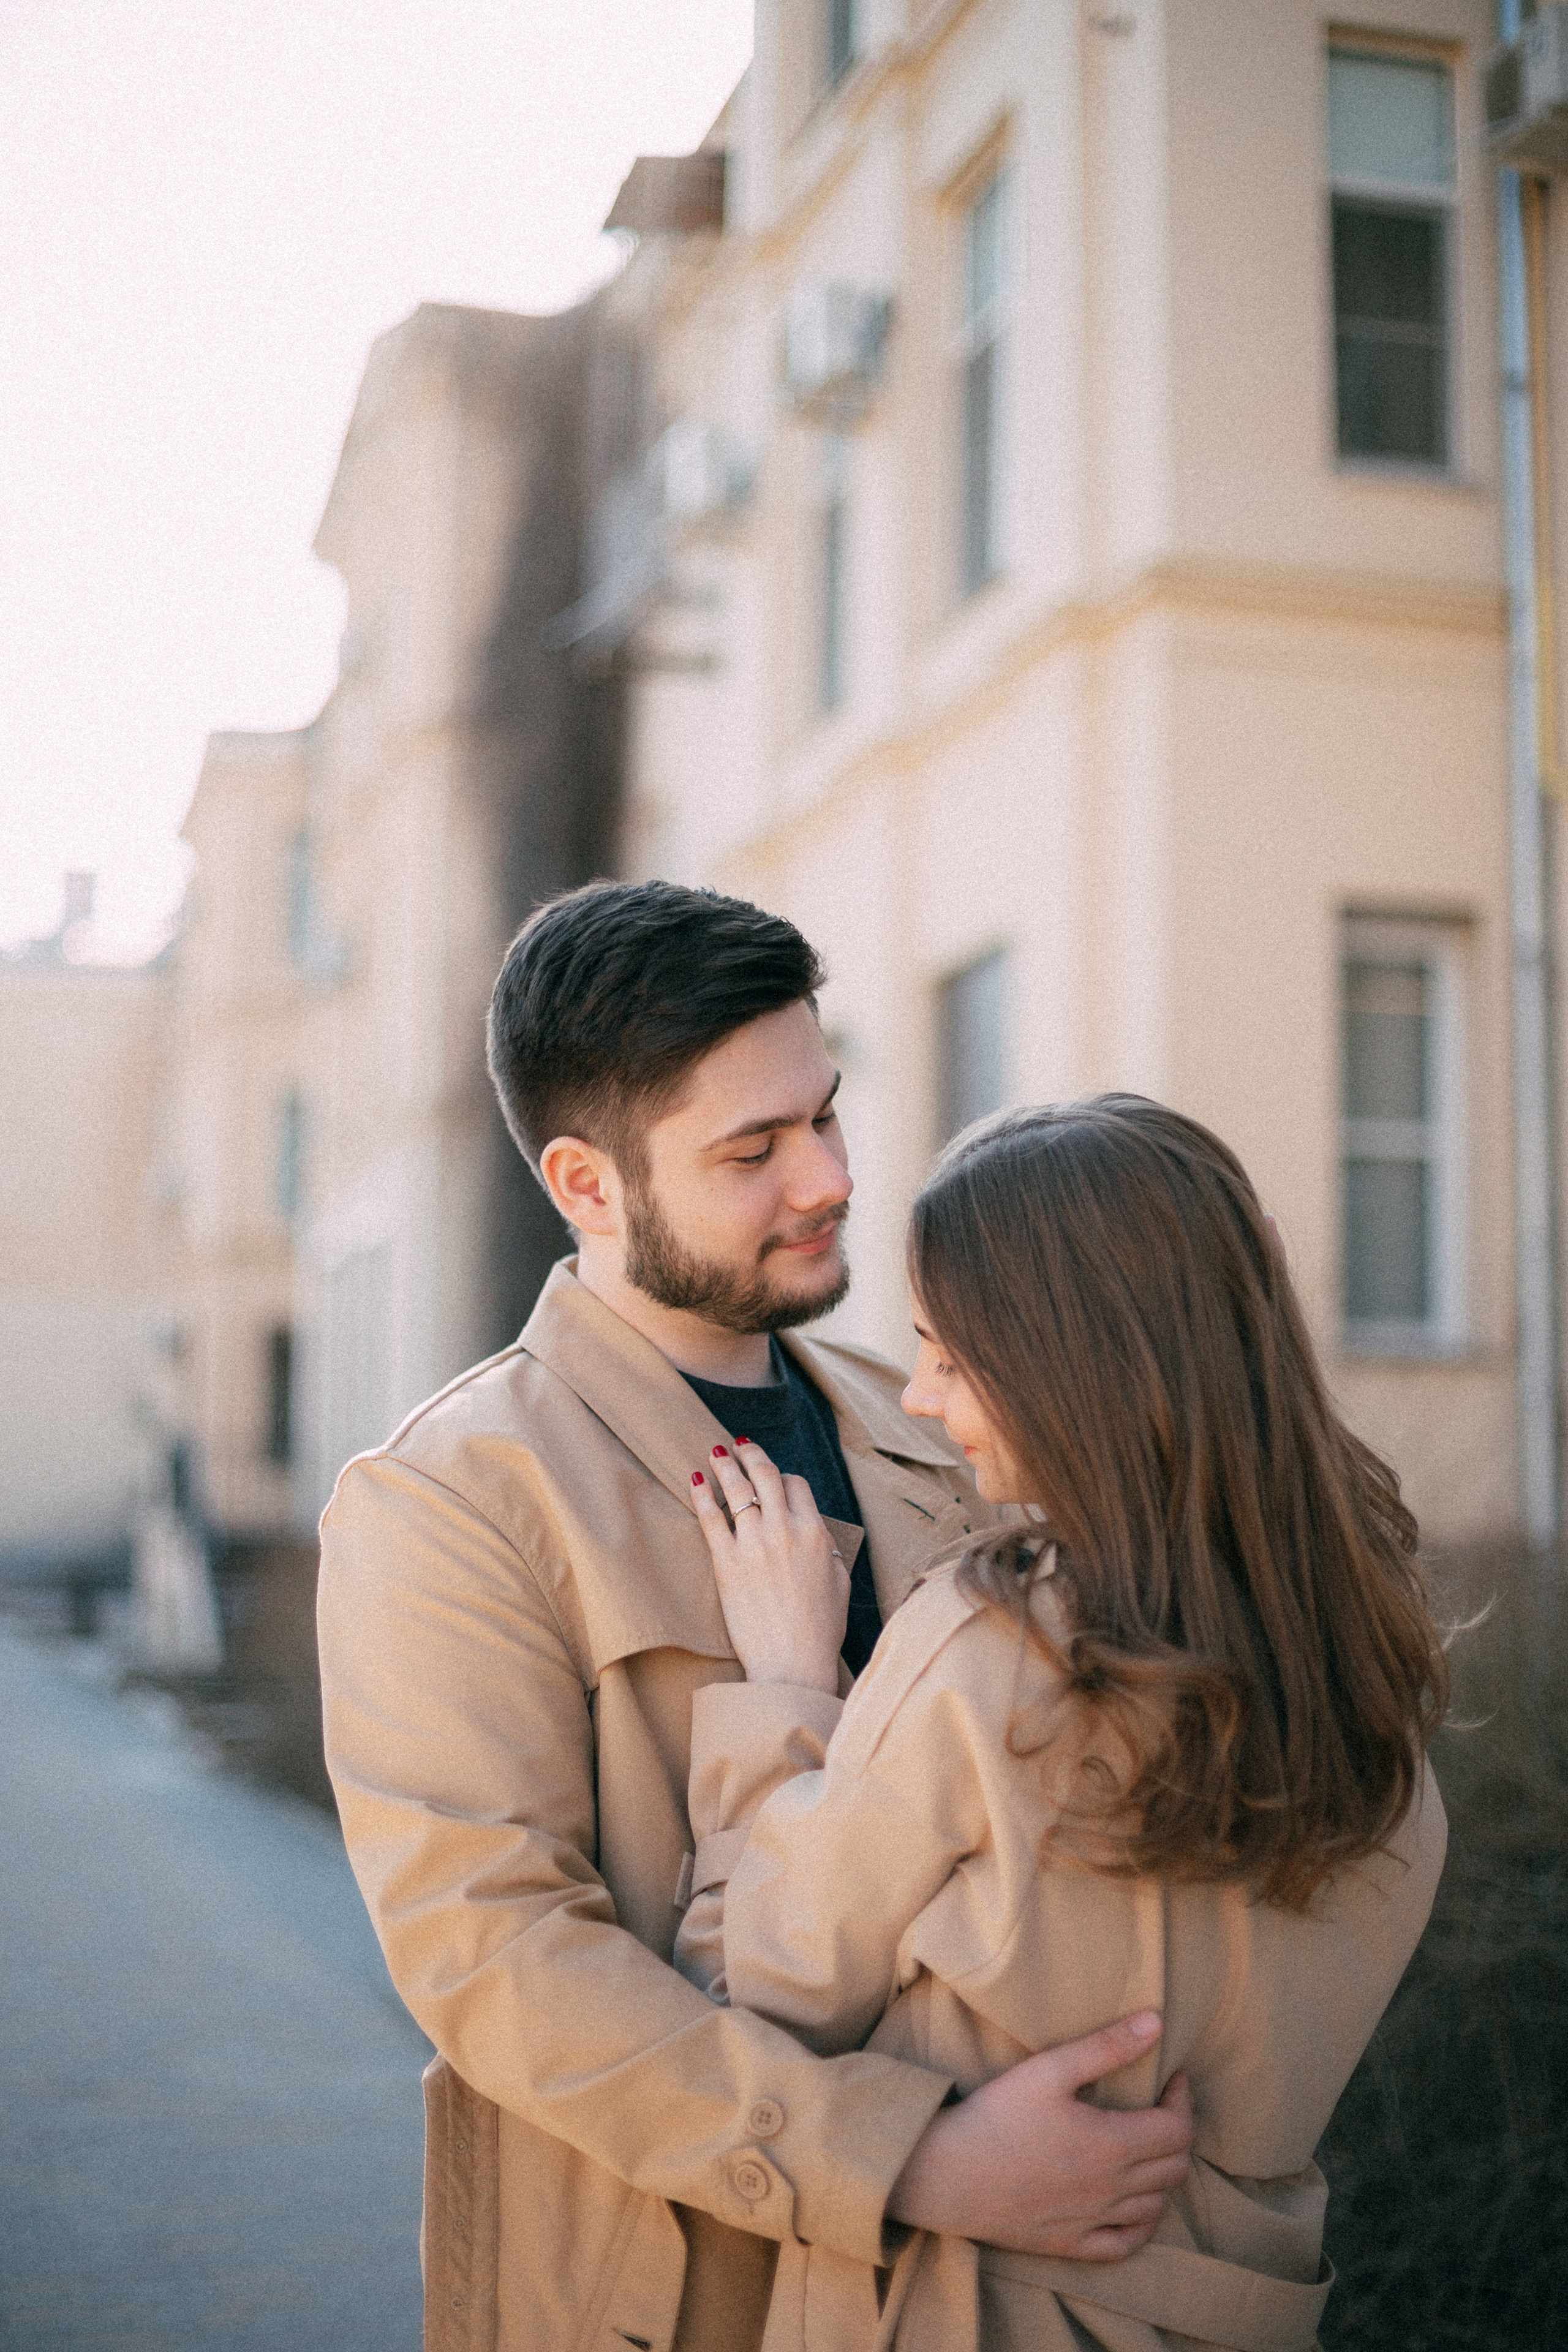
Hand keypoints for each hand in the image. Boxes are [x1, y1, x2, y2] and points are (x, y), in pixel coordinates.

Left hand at [691, 1440, 848, 1692]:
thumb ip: (829, 1549)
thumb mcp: (839, 1582)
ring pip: (737, 1490)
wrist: (792, 1662)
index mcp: (815, 1533)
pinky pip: (710, 1519)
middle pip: (766, 1476)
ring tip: (715, 1452)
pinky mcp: (726, 1563)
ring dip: (725, 1465)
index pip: (796, 1485)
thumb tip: (817, 1532)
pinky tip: (695, 1481)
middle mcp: (784, 1530)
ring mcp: (753, 1545)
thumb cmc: (820, 1629)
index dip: (784, 1477)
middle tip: (740, 1444)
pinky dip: (701, 1495)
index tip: (774, 1478)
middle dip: (752, 1454)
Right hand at [887, 2012, 1193, 2260]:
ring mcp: (1092, 2221)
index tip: (1173, 2078)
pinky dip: (1142, 2225)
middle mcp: (1111, 2189)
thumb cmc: (997, 2115)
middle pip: (1174, 2167)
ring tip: (1147, 2147)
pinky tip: (1134, 2206)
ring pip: (1156, 2206)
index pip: (1178, 2129)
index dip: (1183, 2100)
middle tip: (1161, 2107)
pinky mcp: (1070, 2245)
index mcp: (1112, 2145)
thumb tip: (1156, 2023)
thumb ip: (1107, 2046)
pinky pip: (1125, 2244)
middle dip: (1178, 2132)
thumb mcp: (1050, 2069)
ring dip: (1163, 2175)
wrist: (948, 2175)